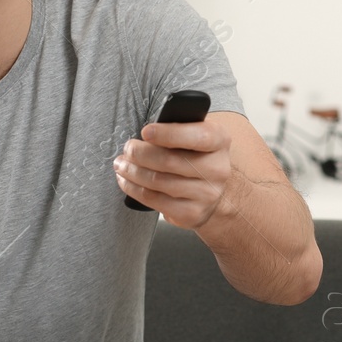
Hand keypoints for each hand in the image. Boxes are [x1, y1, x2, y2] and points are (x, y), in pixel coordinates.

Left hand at [113, 119, 231, 228]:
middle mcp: (218, 169)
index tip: (145, 131)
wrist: (209, 189)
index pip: (197, 136)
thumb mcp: (193, 134)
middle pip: (170, 161)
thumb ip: (176, 127)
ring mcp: (206, 194)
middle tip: (127, 148)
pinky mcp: (192, 213)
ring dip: (132, 171)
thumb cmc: (194, 154)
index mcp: (219, 140)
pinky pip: (154, 200)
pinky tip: (126, 180)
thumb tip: (147, 132)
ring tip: (121, 164)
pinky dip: (134, 188)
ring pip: (158, 181)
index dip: (169, 134)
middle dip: (140, 153)